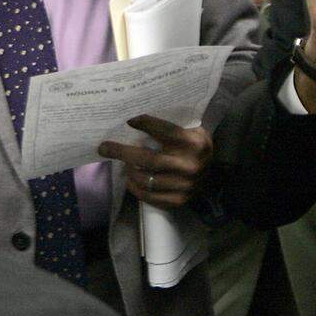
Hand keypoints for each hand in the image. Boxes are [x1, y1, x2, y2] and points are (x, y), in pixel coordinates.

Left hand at [98, 115, 212, 209]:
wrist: (212, 172)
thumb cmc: (193, 144)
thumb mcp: (189, 129)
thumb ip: (169, 124)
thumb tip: (133, 115)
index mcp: (194, 142)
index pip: (163, 130)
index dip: (143, 123)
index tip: (126, 119)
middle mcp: (190, 165)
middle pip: (148, 159)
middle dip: (122, 152)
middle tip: (103, 147)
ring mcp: (186, 185)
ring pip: (145, 179)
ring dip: (129, 170)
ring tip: (123, 164)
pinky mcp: (179, 200)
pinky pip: (149, 196)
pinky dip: (135, 188)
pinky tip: (131, 180)